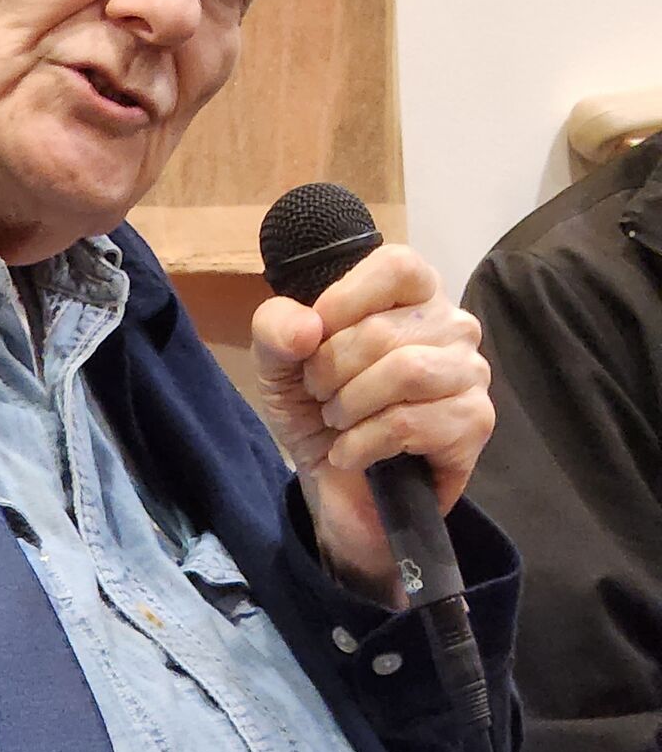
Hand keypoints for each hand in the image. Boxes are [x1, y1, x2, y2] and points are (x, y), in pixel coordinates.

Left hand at [249, 243, 492, 600]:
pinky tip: (352, 453)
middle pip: (386, 330)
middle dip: (331, 371)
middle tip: (322, 398)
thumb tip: (306, 327)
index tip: (312, 341)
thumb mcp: (278, 364)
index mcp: (411, 294)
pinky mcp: (475, 423)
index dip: (344, 300)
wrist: (335, 485)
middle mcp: (452, 325)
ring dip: (350, 406)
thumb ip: (275, 329)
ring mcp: (470, 373)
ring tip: (338, 423)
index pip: (396, 266)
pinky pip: (412, 422)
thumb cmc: (317, 409)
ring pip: (406, 372)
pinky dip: (364, 444)